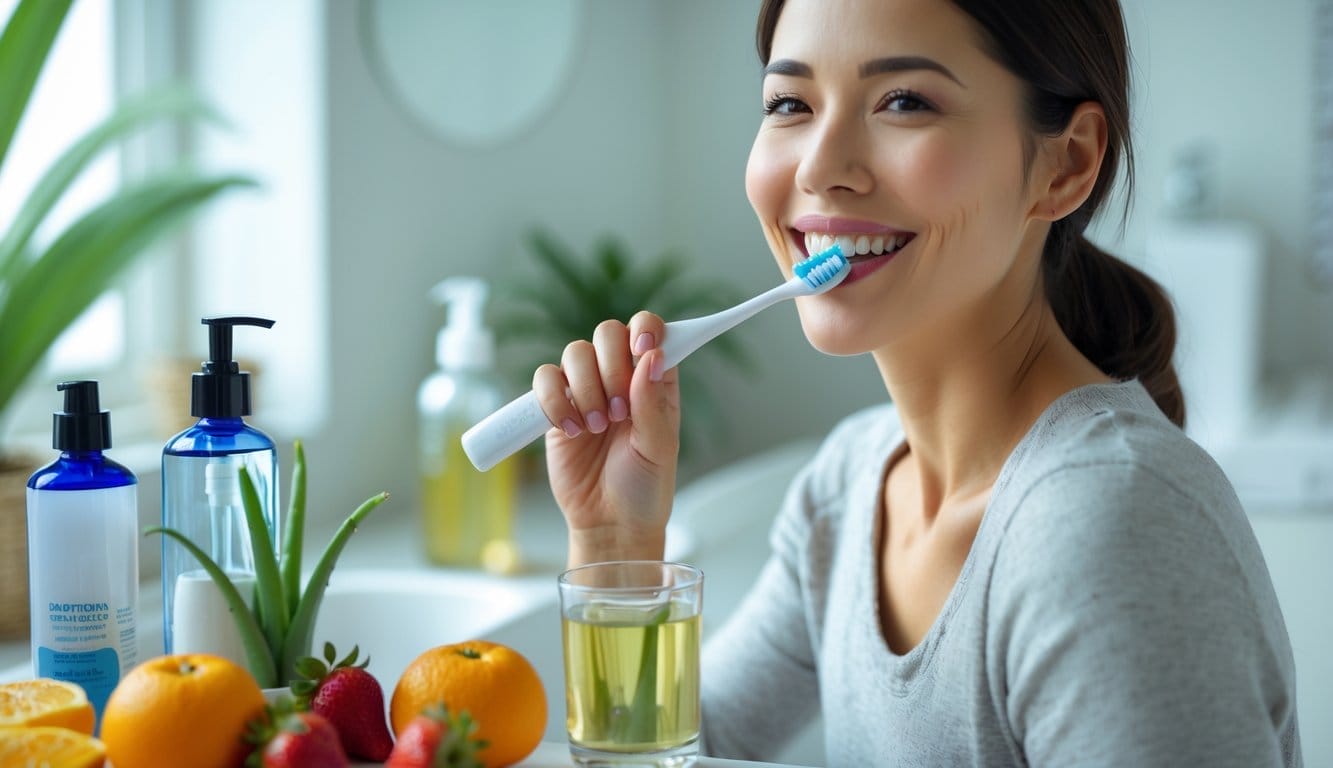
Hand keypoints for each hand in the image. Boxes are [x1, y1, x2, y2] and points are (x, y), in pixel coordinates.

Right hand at [532, 312, 679, 566]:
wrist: (609, 521)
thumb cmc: (644, 486)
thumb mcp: (659, 448)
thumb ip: (653, 403)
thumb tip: (651, 357)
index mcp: (653, 380)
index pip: (649, 330)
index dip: (644, 329)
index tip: (642, 349)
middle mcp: (619, 377)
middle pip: (607, 333)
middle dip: (611, 367)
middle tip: (618, 411)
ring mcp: (585, 389)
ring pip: (574, 352)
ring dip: (585, 387)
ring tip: (596, 427)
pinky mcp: (554, 407)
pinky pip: (545, 380)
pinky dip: (554, 400)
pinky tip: (570, 428)